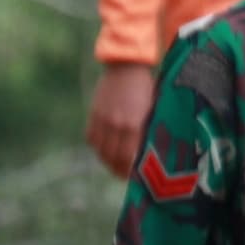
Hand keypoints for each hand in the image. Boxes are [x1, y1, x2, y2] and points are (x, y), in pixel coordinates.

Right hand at [87, 63, 157, 178]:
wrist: (127, 65)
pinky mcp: (94, 114)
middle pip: (113, 158)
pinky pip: (92, 138)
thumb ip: (146, 132)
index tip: (133, 179)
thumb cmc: (146, 88)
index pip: (128, 158)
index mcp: (134, 125)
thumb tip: (144, 154)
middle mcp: (116, 125)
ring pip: (100, 151)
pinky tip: (104, 150)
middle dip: (118, 170)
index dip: (129, 172)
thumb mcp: (151, 110)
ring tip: (113, 166)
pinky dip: (97, 147)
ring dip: (106, 161)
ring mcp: (103, 120)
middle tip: (123, 176)